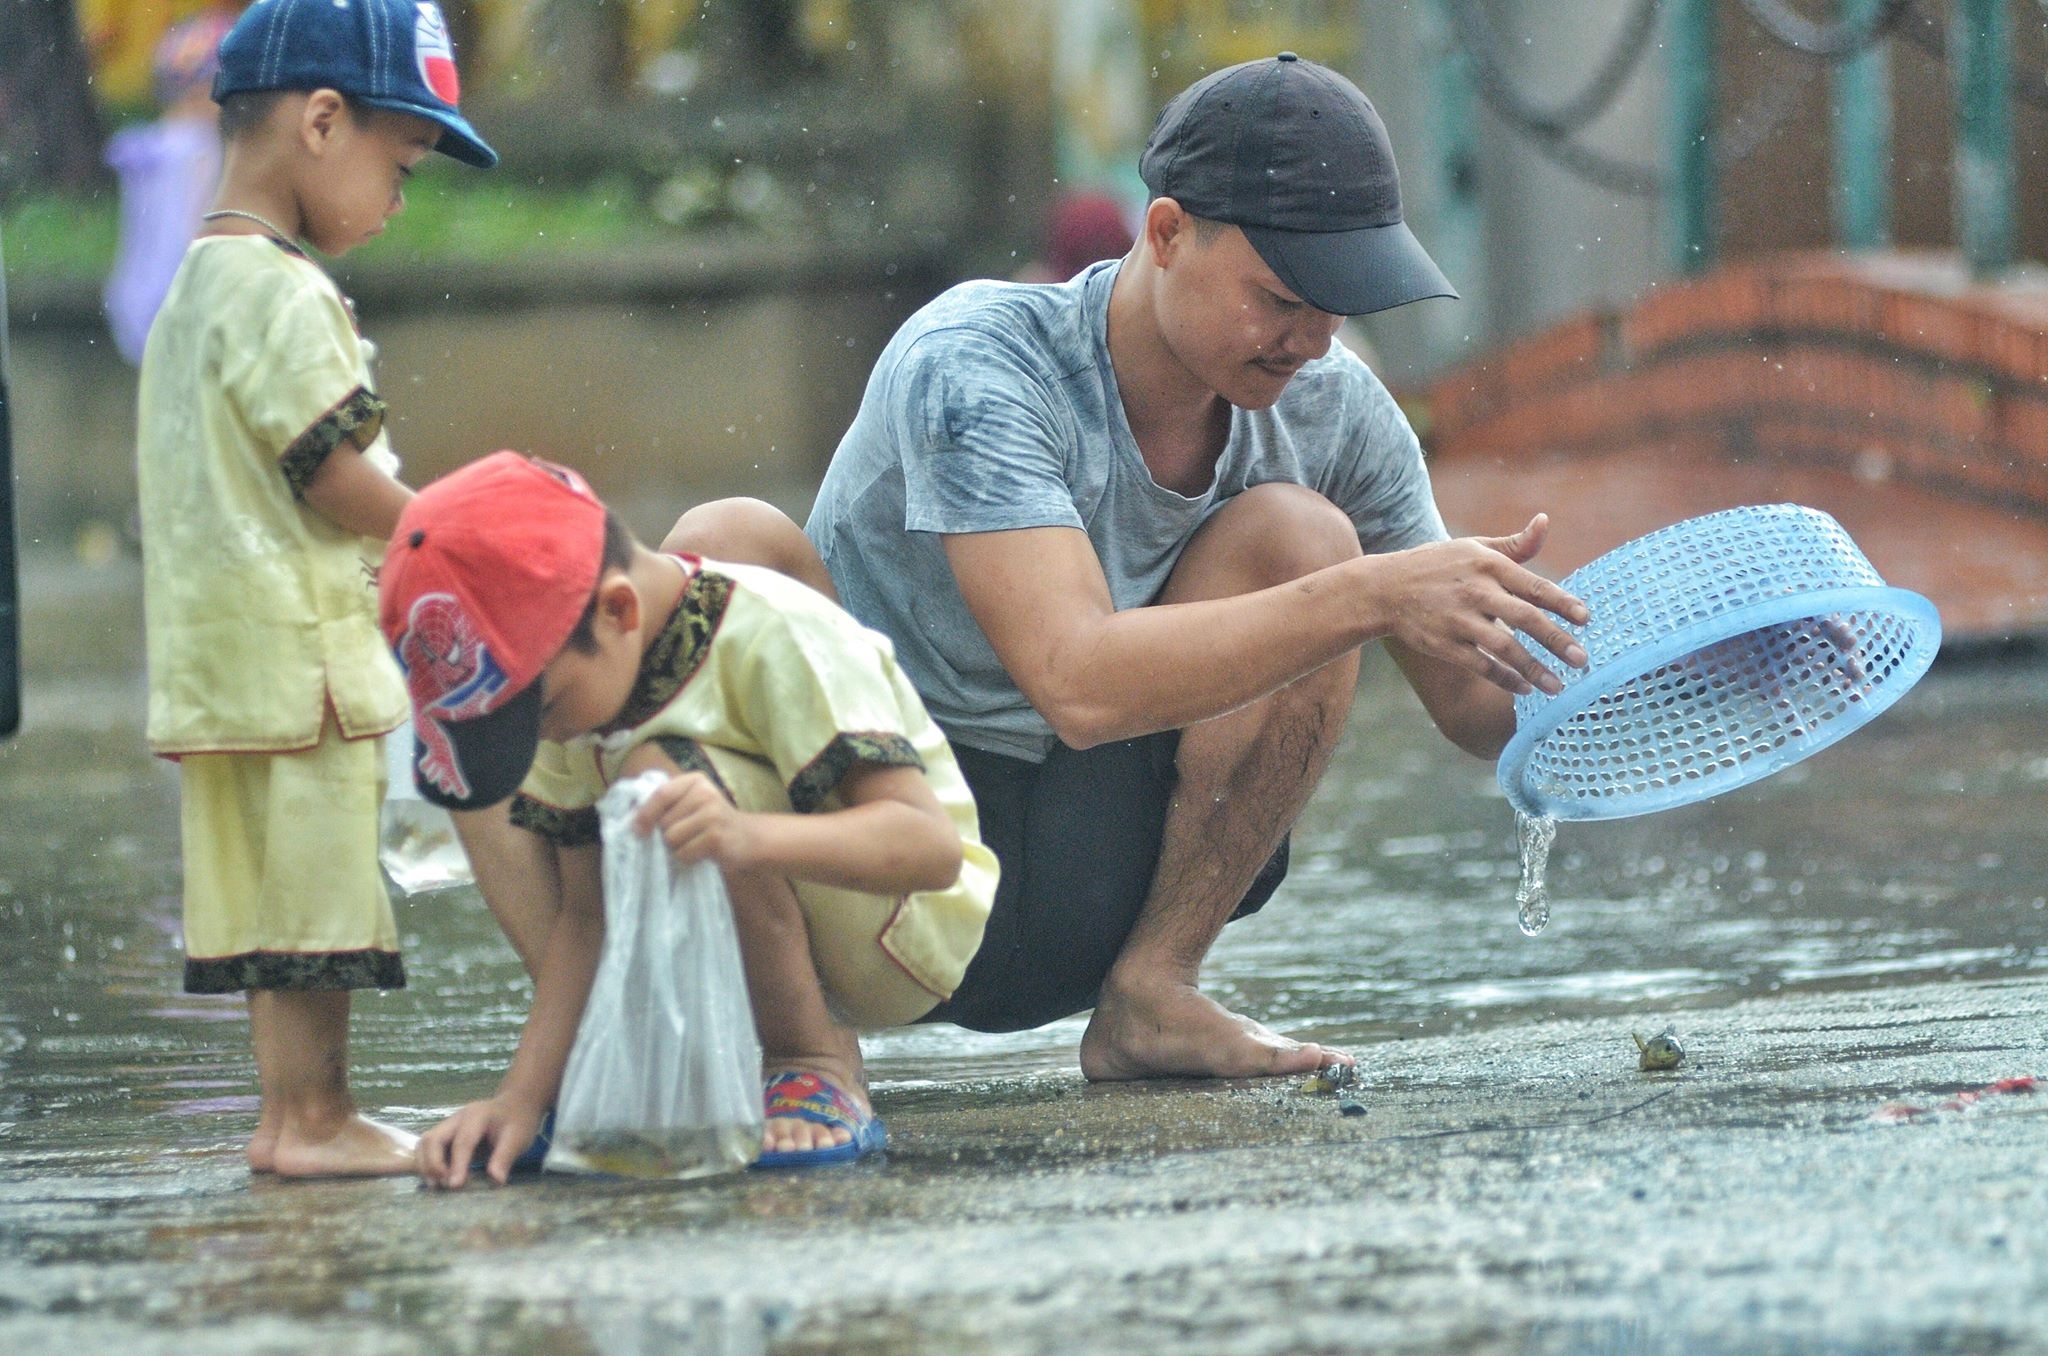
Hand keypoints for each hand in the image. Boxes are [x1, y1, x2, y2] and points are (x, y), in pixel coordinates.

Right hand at [416, 1094, 543, 1188]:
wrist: (515, 1105)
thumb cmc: (517, 1122)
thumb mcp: (518, 1138)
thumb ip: (505, 1157)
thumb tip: (496, 1181)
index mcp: (477, 1116)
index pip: (463, 1141)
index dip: (457, 1164)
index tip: (455, 1185)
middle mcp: (457, 1118)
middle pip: (433, 1139)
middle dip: (433, 1164)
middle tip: (443, 1186)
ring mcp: (448, 1125)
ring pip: (425, 1142)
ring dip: (425, 1165)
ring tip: (436, 1185)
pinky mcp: (445, 1133)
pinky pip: (427, 1147)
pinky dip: (426, 1163)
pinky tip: (435, 1179)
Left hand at [630, 771, 760, 869]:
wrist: (750, 837)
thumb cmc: (713, 821)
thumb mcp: (693, 802)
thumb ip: (668, 803)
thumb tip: (633, 820)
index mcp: (696, 780)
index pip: (661, 794)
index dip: (645, 813)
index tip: (636, 829)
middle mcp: (705, 793)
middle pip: (664, 820)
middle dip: (666, 834)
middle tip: (686, 835)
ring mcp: (712, 815)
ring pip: (671, 838)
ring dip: (676, 847)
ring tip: (694, 843)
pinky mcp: (715, 837)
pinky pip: (683, 852)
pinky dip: (687, 857)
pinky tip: (702, 852)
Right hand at [1383, 514, 1589, 696]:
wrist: (1386, 589)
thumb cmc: (1438, 565)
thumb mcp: (1473, 547)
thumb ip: (1514, 544)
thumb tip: (1545, 522)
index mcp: (1488, 565)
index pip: (1534, 586)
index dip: (1562, 602)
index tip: (1586, 619)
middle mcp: (1476, 591)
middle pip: (1525, 618)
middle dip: (1556, 640)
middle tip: (1582, 659)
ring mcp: (1459, 620)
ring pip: (1504, 647)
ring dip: (1534, 668)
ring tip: (1559, 685)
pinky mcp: (1444, 644)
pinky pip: (1480, 665)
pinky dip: (1504, 678)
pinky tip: (1524, 689)